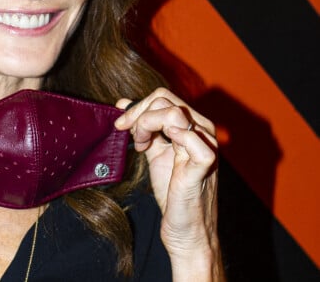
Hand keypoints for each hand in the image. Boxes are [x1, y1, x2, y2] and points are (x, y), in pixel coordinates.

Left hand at [115, 88, 222, 279]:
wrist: (185, 230)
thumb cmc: (173, 192)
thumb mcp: (155, 152)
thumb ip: (143, 126)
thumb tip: (123, 103)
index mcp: (193, 124)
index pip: (162, 97)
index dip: (137, 107)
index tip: (121, 124)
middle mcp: (203, 129)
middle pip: (164, 100)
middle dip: (138, 114)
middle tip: (129, 135)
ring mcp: (207, 145)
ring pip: (173, 112)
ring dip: (146, 124)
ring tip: (140, 144)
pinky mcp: (205, 163)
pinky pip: (189, 137)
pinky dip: (166, 135)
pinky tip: (150, 148)